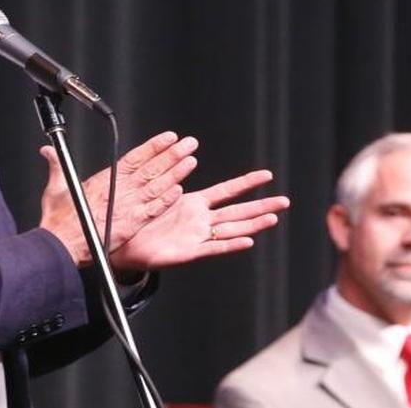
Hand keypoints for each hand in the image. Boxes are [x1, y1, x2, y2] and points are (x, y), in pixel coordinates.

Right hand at [39, 131, 199, 265]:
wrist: (60, 244)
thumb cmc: (58, 220)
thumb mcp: (55, 187)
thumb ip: (56, 166)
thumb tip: (48, 151)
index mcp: (104, 180)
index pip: (134, 158)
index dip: (153, 146)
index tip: (169, 137)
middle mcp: (118, 190)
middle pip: (150, 168)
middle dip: (171, 154)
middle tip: (189, 143)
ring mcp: (126, 207)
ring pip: (156, 186)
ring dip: (175, 173)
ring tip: (190, 161)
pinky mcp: (130, 224)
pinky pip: (152, 210)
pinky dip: (165, 200)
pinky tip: (179, 191)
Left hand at [109, 169, 289, 270]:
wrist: (125, 243)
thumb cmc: (142, 219)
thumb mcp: (159, 193)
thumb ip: (173, 179)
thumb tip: (181, 158)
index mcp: (195, 204)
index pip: (227, 190)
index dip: (247, 183)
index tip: (267, 175)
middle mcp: (201, 220)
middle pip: (238, 211)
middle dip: (262, 206)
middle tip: (285, 201)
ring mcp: (198, 236)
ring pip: (232, 229)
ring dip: (254, 224)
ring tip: (274, 218)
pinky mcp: (189, 252)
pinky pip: (213, 248)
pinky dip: (230, 244)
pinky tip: (248, 240)